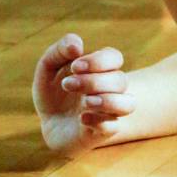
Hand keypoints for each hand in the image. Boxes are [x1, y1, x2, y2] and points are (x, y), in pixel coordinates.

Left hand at [32, 33, 134, 152]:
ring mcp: (109, 111)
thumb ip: (60, 50)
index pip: (114, 57)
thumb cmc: (52, 90)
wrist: (49, 122)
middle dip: (93, 81)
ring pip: (128, 104)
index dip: (98, 60)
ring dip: (107, 100)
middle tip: (67, 85)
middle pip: (120, 80)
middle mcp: (110, 89)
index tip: (75, 67)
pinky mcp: (103, 131)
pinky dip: (99, 121)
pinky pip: (114, 127)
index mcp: (99, 69)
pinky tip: (81, 118)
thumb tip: (78, 45)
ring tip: (84, 102)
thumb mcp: (48, 66)